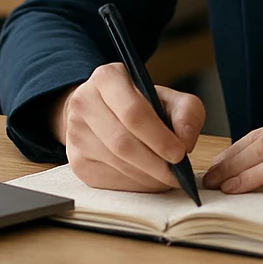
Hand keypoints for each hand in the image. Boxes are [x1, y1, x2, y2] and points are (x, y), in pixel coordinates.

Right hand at [51, 62, 205, 192]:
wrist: (102, 110)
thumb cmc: (140, 104)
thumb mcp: (168, 97)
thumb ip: (186, 113)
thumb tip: (185, 141)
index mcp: (107, 78)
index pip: (133, 112)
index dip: (158, 136)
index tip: (180, 153)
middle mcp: (84, 102)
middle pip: (122, 142)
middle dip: (155, 163)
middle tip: (178, 174)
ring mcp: (76, 134)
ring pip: (116, 163)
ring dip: (148, 177)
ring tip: (169, 177)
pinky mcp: (76, 161)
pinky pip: (110, 181)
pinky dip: (136, 185)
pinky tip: (150, 179)